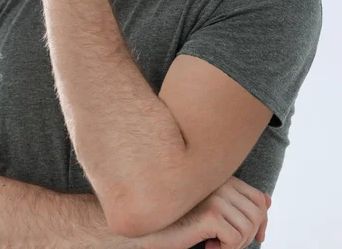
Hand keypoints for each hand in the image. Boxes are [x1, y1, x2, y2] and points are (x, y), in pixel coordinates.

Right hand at [136, 176, 270, 248]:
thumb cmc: (178, 219)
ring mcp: (215, 196)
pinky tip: (208, 247)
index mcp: (221, 177)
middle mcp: (220, 182)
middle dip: (248, 236)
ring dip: (236, 245)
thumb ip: (236, 201)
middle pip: (257, 215)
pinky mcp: (210, 214)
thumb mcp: (211, 209)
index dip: (261, 222)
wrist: (149, 227)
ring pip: (248, 229)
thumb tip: (268, 200)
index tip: (254, 237)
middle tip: (227, 244)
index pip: (259, 198)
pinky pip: (236, 240)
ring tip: (215, 244)